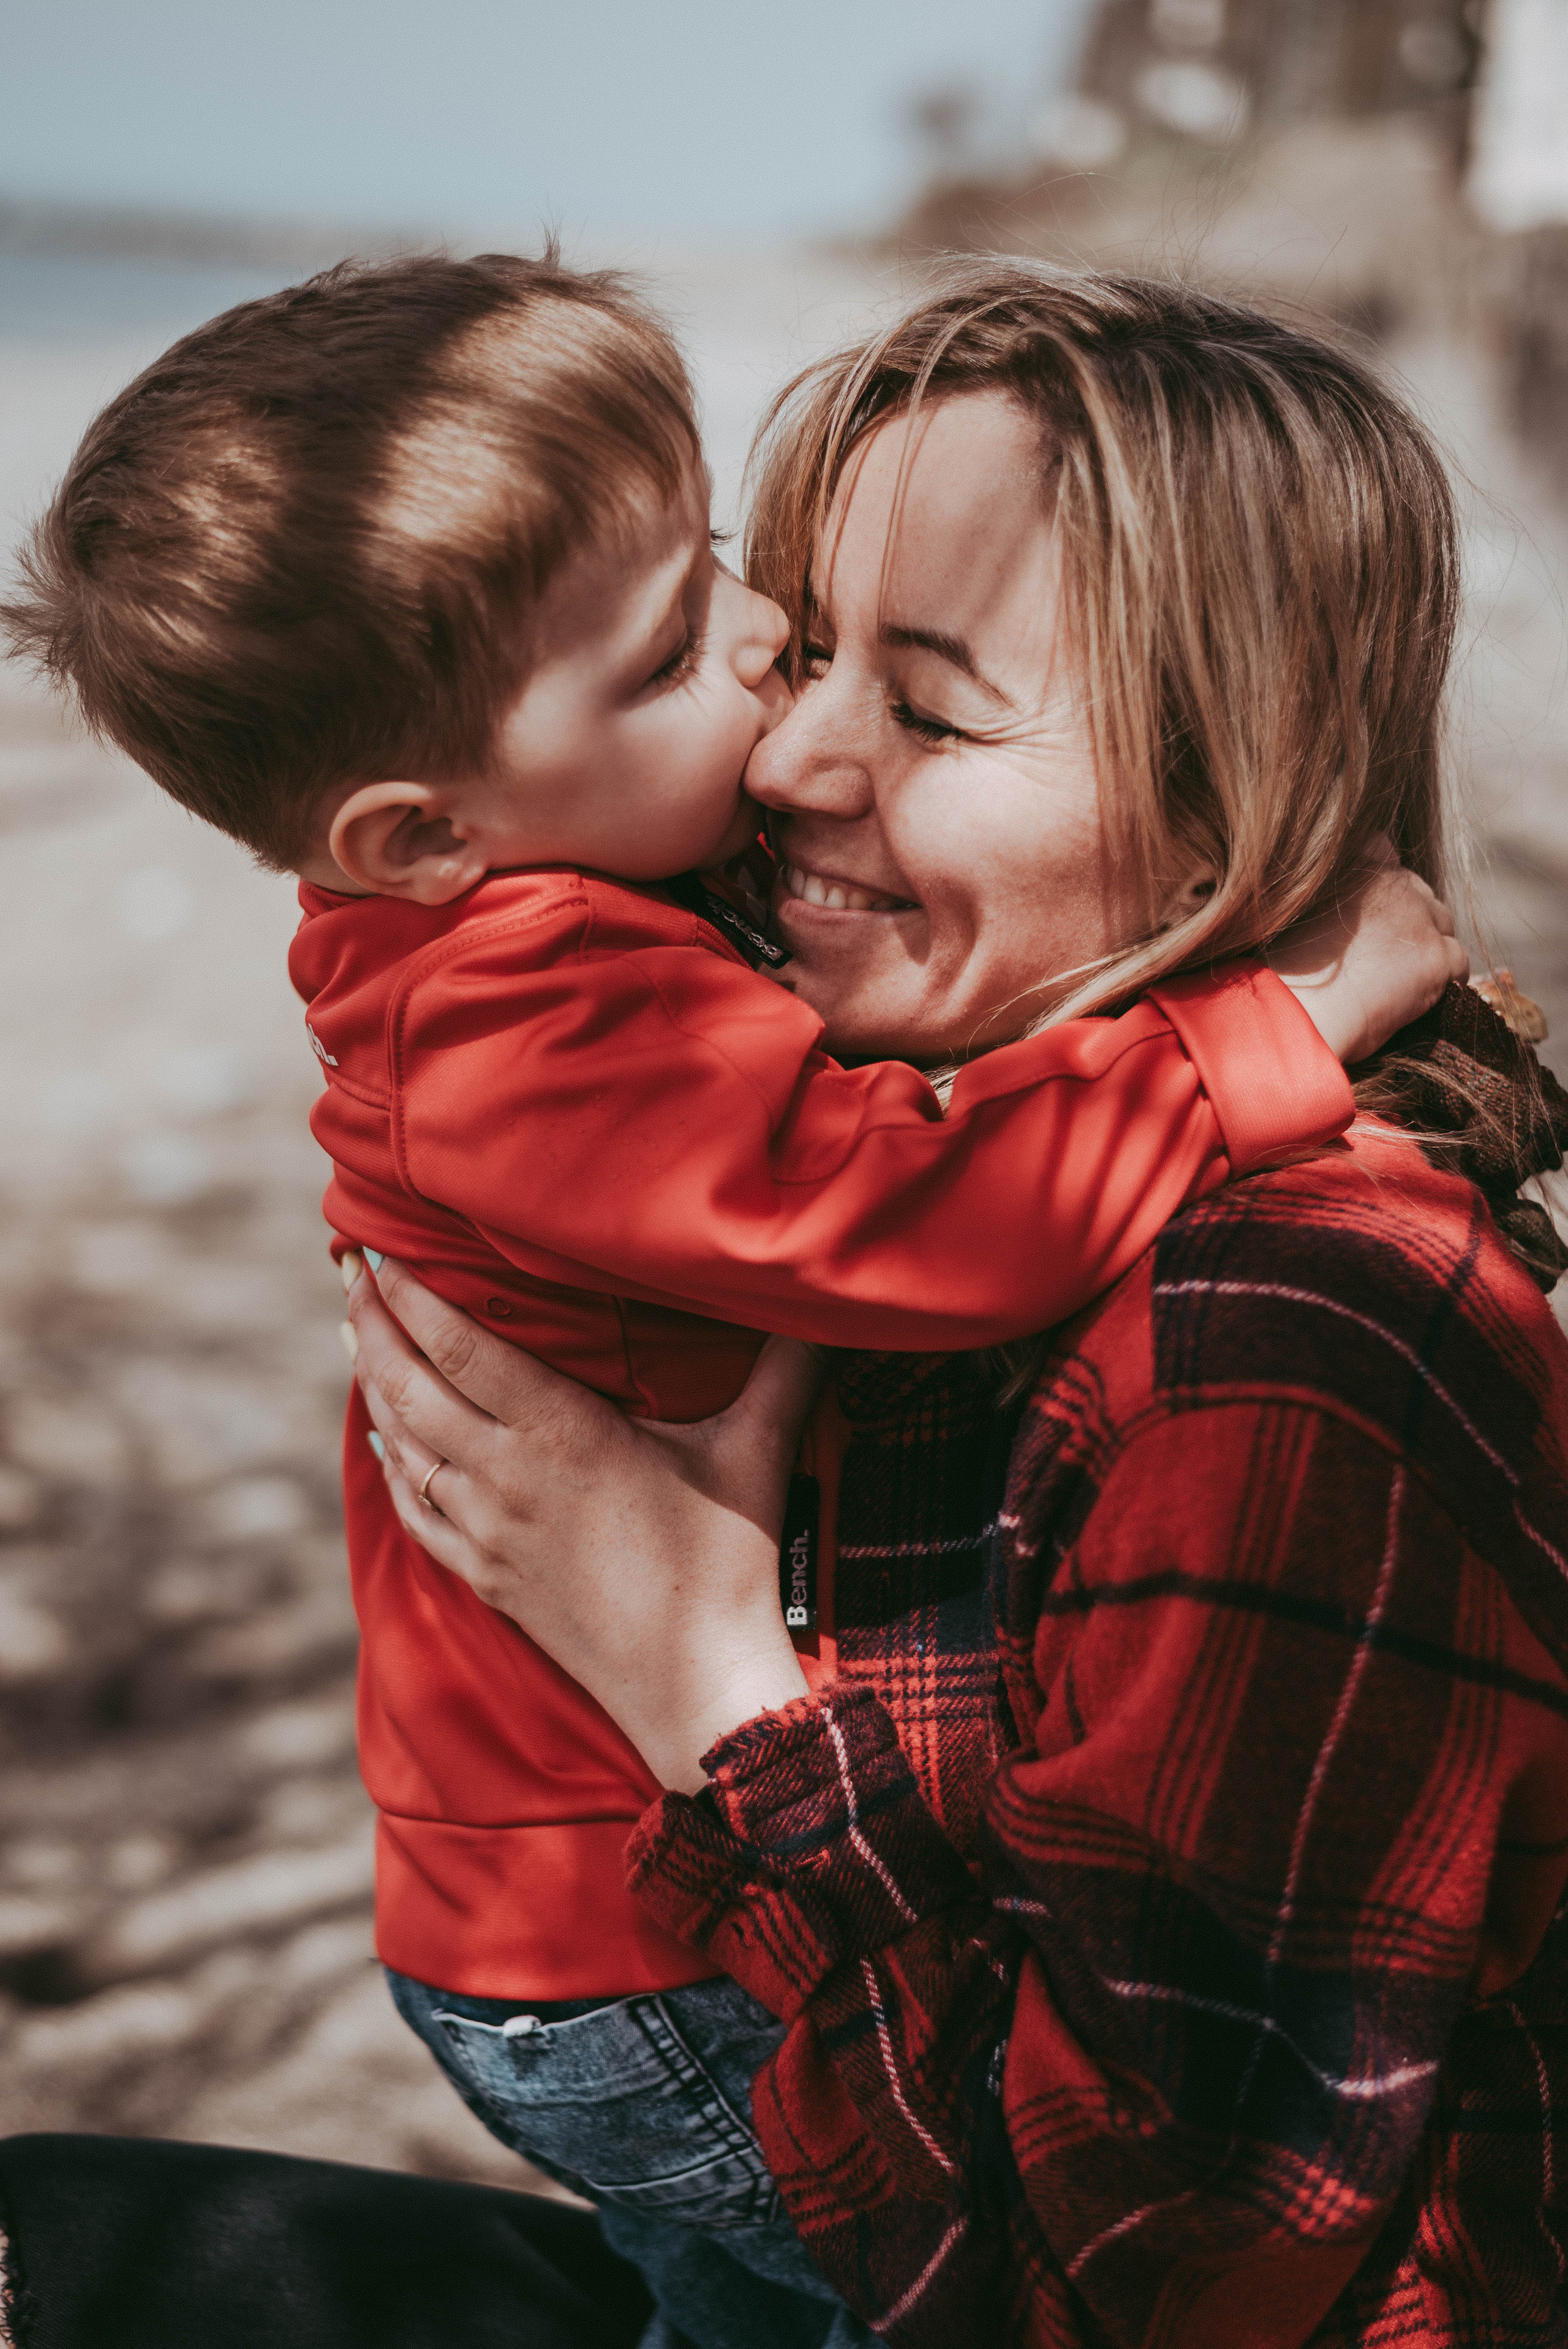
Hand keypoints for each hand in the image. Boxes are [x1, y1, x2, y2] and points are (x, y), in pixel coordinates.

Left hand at [343, 1255, 819, 1792]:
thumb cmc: (729, 1563)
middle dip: (371, 1325)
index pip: (459, 1347)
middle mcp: (507, 1477)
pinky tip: (385, 1440)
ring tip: (358, 1335)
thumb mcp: (757, 1448)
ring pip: (403, 1445)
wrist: (695, 1688)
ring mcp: (488, 1532)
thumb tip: (823, 1297)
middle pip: (409, 1386)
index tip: (376, 1252)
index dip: (409, 1297)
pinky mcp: (487, 1579)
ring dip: (373, 1385)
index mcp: (562, 1432)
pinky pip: (413, 1512)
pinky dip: (390, 1466)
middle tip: (347, 1274)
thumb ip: (786, 1366)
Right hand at [1267, 841, 1468, 1064]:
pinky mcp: (1437, 956)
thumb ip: (1328, 898)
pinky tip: (1421, 998)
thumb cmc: (1282, 973)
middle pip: (1419, 892)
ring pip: (1442, 923)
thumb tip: (1344, 916)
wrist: (1298, 1012)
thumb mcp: (1294, 911)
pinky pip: (1459, 963)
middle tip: (1386, 955)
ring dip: (1428, 947)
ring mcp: (1418, 916)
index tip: (1368, 914)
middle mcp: (1390, 879)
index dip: (1381, 886)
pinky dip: (1445, 980)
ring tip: (1401, 978)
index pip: (1384, 853)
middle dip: (1410, 918)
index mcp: (1353, 862)